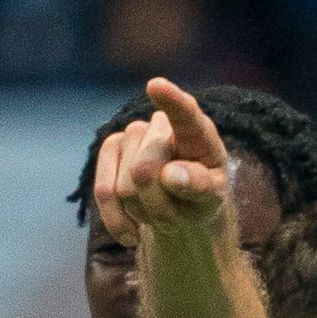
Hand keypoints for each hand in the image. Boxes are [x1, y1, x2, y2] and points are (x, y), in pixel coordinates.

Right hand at [90, 78, 232, 247]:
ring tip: (160, 212)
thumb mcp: (212, 198)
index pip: (185, 114)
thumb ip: (200, 187)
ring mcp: (131, 135)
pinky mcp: (108, 151)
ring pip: (123, 188)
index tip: (155, 85)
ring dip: (143, 213)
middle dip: (158, 205)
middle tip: (178, 215)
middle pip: (144, 171)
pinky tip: (133, 232)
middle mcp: (161, 125)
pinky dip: (118, 221)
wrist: (180, 204)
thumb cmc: (202, 196)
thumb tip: (170, 175)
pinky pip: (104, 194)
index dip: (171, 101)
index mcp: (197, 132)